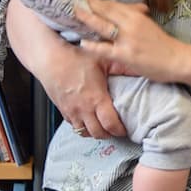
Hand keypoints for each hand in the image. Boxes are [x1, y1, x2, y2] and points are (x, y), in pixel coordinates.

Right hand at [6, 0, 125, 138]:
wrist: (49, 57)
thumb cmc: (76, 56)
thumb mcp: (104, 59)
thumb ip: (124, 67)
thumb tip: (142, 68)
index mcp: (96, 98)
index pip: (110, 124)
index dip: (120, 130)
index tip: (127, 129)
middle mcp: (82, 109)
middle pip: (97, 133)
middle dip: (109, 134)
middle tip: (118, 130)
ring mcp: (71, 111)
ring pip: (84, 132)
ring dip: (95, 132)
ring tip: (104, 127)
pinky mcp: (62, 109)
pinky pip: (73, 125)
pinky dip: (82, 126)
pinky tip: (89, 120)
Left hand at [77, 0, 185, 83]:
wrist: (177, 59)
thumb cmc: (163, 43)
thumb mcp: (150, 25)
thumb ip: (139, 16)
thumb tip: (136, 8)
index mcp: (137, 16)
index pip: (113, 5)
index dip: (97, 1)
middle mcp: (131, 24)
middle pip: (105, 12)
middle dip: (88, 6)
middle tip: (73, 1)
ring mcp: (127, 39)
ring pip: (103, 26)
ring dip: (87, 19)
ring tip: (75, 14)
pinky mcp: (125, 55)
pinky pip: (104, 49)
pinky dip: (92, 45)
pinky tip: (83, 43)